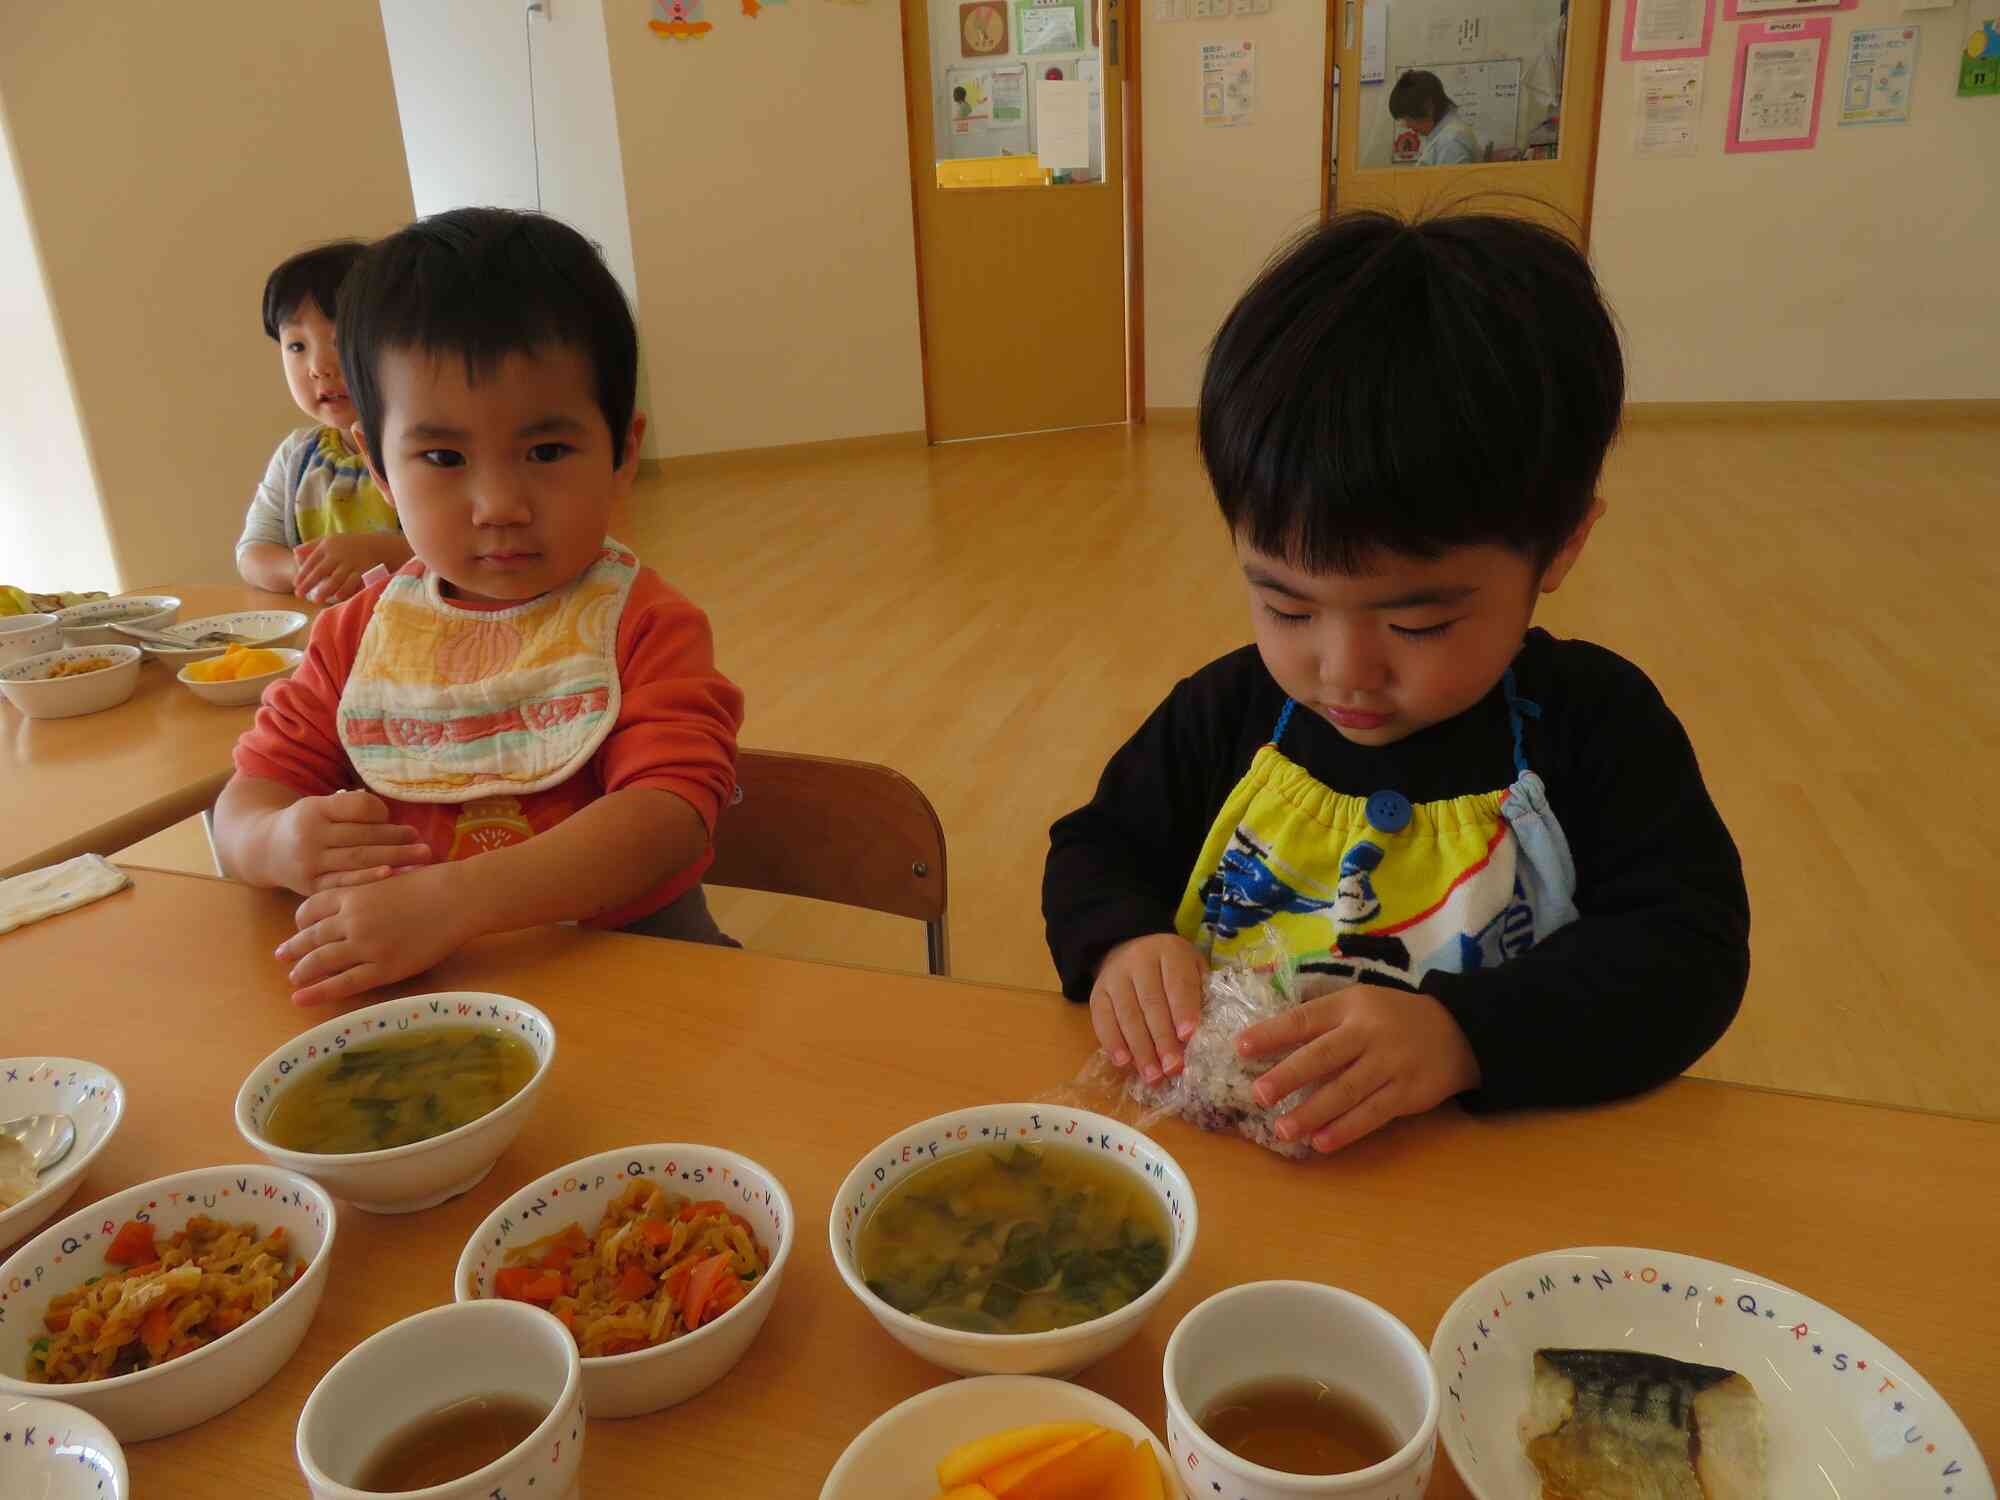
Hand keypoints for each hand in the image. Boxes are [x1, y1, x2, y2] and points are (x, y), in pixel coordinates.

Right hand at [271, 788, 433, 894]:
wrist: (264, 850)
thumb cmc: (307, 825)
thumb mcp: (320, 806)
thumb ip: (351, 808)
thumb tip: (388, 817)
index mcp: (314, 809)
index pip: (357, 807)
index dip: (382, 814)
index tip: (400, 821)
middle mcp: (309, 835)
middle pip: (362, 837)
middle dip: (397, 840)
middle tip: (424, 845)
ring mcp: (309, 863)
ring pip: (357, 860)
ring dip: (394, 859)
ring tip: (420, 859)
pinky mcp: (309, 886)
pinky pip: (344, 883)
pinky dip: (370, 879)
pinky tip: (392, 876)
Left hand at [278, 863, 472, 1005]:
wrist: (457, 898)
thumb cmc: (430, 882)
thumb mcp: (388, 877)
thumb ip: (366, 890)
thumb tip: (355, 900)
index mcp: (351, 895)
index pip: (310, 910)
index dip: (300, 922)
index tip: (298, 929)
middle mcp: (351, 920)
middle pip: (310, 937)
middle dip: (293, 948)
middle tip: (281, 957)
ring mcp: (366, 946)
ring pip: (320, 961)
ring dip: (302, 970)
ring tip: (293, 978)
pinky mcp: (383, 968)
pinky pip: (343, 984)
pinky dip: (318, 992)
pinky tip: (301, 998)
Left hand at [293, 533, 405, 603]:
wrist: (378, 545)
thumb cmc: (349, 545)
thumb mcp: (330, 540)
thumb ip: (312, 546)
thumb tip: (295, 554)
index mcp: (328, 545)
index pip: (312, 561)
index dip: (303, 574)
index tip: (295, 584)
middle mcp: (339, 554)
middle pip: (321, 570)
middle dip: (309, 583)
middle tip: (299, 595)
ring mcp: (352, 562)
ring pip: (336, 578)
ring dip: (325, 590)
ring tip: (315, 599)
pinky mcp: (364, 570)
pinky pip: (352, 583)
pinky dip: (345, 590)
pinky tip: (337, 597)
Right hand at [1090, 933, 1206, 1082]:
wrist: (1128, 946)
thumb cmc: (1171, 967)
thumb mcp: (1192, 966)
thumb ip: (1200, 992)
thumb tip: (1205, 1032)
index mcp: (1169, 951)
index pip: (1177, 982)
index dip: (1182, 1009)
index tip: (1188, 1036)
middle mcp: (1139, 960)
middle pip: (1151, 1003)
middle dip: (1163, 1039)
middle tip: (1172, 1067)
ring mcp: (1114, 976)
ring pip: (1127, 1014)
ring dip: (1140, 1048)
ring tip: (1152, 1075)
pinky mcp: (1097, 992)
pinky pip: (1102, 1019)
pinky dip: (1112, 1042)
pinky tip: (1124, 1062)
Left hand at [1235, 983, 1479, 1151]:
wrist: (1457, 1032)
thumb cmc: (1391, 1019)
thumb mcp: (1359, 1005)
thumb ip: (1322, 1023)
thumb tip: (1269, 1045)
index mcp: (1350, 1006)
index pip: (1304, 1019)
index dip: (1271, 1033)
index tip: (1239, 1047)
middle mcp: (1368, 1032)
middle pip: (1323, 1055)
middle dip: (1288, 1075)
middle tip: (1258, 1094)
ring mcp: (1389, 1064)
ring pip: (1345, 1090)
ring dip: (1312, 1112)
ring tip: (1283, 1129)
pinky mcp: (1407, 1092)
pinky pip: (1372, 1114)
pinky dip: (1345, 1129)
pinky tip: (1321, 1142)